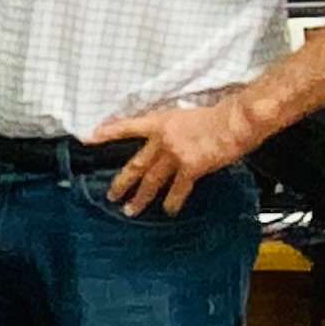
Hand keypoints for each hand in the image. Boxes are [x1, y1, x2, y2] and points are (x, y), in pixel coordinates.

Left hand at [87, 98, 268, 214]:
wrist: (235, 120)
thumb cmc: (220, 115)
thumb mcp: (188, 116)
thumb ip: (176, 131)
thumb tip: (174, 143)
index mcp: (161, 122)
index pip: (128, 127)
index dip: (108, 133)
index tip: (89, 139)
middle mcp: (162, 139)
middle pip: (135, 165)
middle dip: (122, 183)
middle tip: (111, 195)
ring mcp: (174, 155)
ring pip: (151, 181)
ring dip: (140, 198)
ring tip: (130, 210)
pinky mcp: (190, 167)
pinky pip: (178, 189)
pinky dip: (172, 201)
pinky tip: (169, 210)